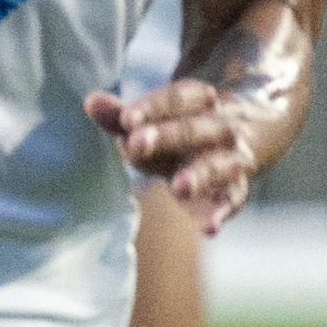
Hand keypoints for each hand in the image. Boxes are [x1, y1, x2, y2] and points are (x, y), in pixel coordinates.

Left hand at [86, 80, 257, 236]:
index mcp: (200, 101)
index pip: (178, 98)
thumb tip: (92, 101)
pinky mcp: (234, 188)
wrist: (227, 142)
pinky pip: (232, 199)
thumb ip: (121, 115)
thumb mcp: (150, 121)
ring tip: (179, 187)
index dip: (152, 107)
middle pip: (195, 129)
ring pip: (219, 164)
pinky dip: (221, 213)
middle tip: (136, 144)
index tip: (126, 119)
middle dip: (167, 136)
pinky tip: (208, 228)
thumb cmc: (175, 131)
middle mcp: (221, 127)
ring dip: (200, 175)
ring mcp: (231, 158)